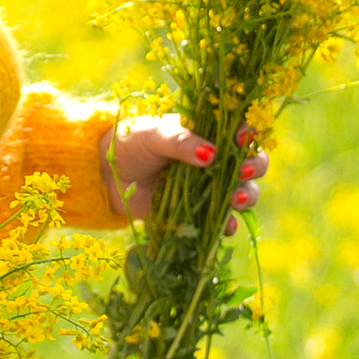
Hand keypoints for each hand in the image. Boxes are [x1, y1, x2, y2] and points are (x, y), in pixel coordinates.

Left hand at [104, 114, 269, 235]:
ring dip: (247, 196)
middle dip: (254, 168)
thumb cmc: (130, 143)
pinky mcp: (197, 212)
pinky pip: (222, 221)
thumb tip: (212, 154)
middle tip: (243, 172)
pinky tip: (227, 226)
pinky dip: (229, 225)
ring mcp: (208, 188)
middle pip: (250, 164)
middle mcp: (215, 160)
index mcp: (208, 132)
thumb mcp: (154, 135)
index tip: (244, 139)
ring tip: (236, 200)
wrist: (104, 175)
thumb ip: (181, 142)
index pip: (240, 132)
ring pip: (242, 192)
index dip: (249, 135)